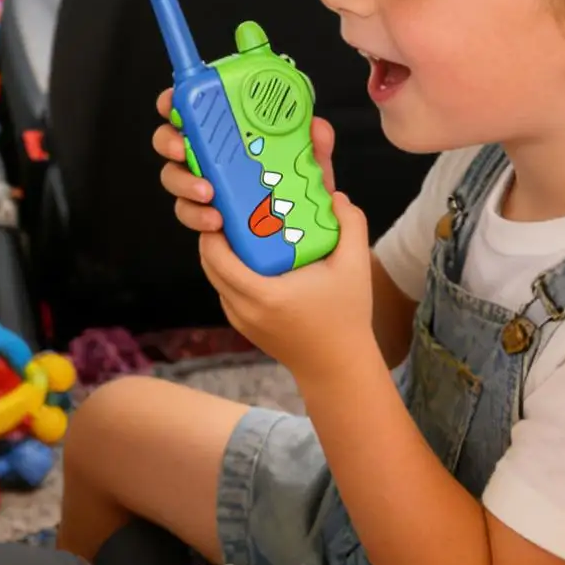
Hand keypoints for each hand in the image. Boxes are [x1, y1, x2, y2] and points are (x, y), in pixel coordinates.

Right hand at [152, 89, 339, 236]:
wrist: (302, 244)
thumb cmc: (300, 195)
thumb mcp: (311, 168)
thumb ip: (314, 146)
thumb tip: (317, 127)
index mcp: (228, 133)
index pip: (192, 108)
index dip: (174, 101)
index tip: (173, 104)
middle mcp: (208, 156)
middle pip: (169, 139)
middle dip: (169, 141)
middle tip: (183, 149)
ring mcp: (202, 185)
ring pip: (172, 176)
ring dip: (183, 182)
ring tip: (207, 192)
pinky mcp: (203, 214)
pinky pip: (187, 211)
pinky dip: (196, 215)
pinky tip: (215, 219)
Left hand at [153, 94, 374, 384]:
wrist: (340, 369)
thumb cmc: (347, 316)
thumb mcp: (356, 267)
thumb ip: (351, 225)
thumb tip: (337, 195)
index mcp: (263, 293)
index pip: (216, 255)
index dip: (212, 228)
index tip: (223, 204)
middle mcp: (244, 308)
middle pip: (209, 263)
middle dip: (213, 234)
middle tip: (230, 210)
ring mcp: (241, 320)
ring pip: (215, 278)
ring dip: (220, 253)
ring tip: (239, 228)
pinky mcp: (244, 327)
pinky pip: (226, 291)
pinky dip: (229, 272)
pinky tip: (250, 256)